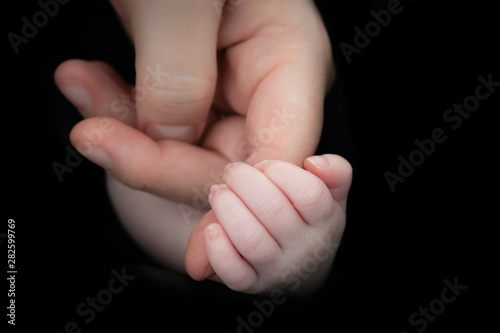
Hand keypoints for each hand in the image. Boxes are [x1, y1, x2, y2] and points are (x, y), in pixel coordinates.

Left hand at [55, 0, 333, 204]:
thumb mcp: (178, 1)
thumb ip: (179, 79)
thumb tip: (172, 140)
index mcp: (290, 59)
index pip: (280, 157)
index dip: (246, 208)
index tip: (203, 253)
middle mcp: (266, 80)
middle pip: (229, 161)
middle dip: (159, 161)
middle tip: (95, 141)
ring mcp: (227, 84)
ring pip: (187, 146)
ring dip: (129, 131)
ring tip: (81, 89)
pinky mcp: (190, 83)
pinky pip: (162, 119)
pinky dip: (121, 110)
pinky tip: (87, 83)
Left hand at [185, 154, 351, 294]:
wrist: (303, 268)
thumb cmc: (311, 220)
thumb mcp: (332, 194)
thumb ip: (336, 171)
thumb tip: (314, 163)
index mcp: (325, 221)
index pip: (309, 194)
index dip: (281, 172)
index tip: (263, 164)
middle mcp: (303, 248)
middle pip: (274, 211)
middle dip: (246, 183)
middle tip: (232, 171)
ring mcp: (277, 268)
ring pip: (251, 240)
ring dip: (228, 210)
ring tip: (218, 192)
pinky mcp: (251, 284)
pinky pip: (234, 273)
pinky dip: (218, 250)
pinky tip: (212, 228)